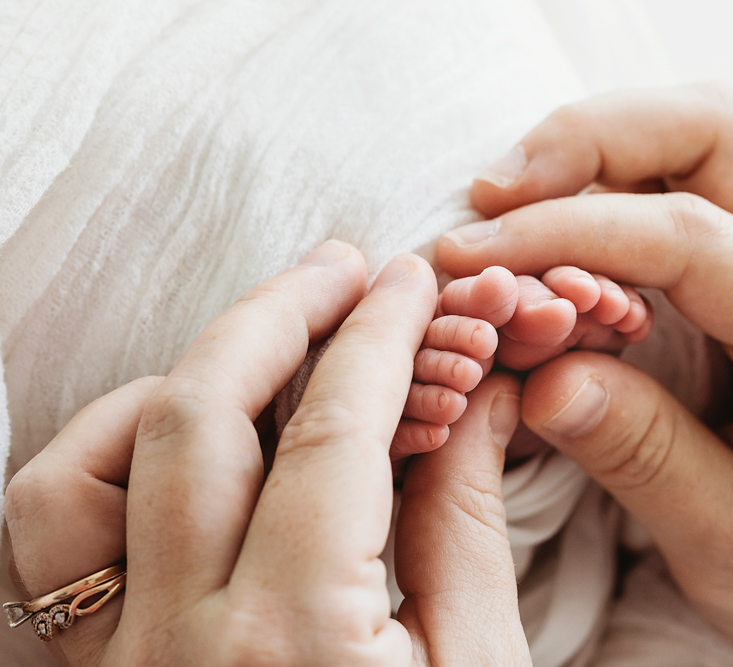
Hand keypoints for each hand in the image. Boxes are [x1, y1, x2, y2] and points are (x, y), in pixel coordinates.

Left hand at [5, 242, 529, 665]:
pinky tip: (186, 436)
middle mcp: (179, 645)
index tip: (415, 282)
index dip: (382, 336)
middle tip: (347, 269)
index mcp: (298, 643)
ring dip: (181, 377)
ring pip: (88, 464)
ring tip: (262, 344)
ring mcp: (113, 664)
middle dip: (282, 314)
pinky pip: (51, 536)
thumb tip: (479, 396)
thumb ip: (466, 518)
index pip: (333, 430)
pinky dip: (110, 453)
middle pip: (202, 414)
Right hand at [437, 85, 732, 666]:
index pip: (690, 236)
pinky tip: (581, 218)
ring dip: (616, 139)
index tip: (473, 258)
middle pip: (720, 127)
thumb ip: (645, 456)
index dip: (567, 232)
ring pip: (722, 129)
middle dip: (590, 140)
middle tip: (491, 200)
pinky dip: (634, 170)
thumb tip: (542, 375)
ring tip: (525, 197)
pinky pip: (713, 176)